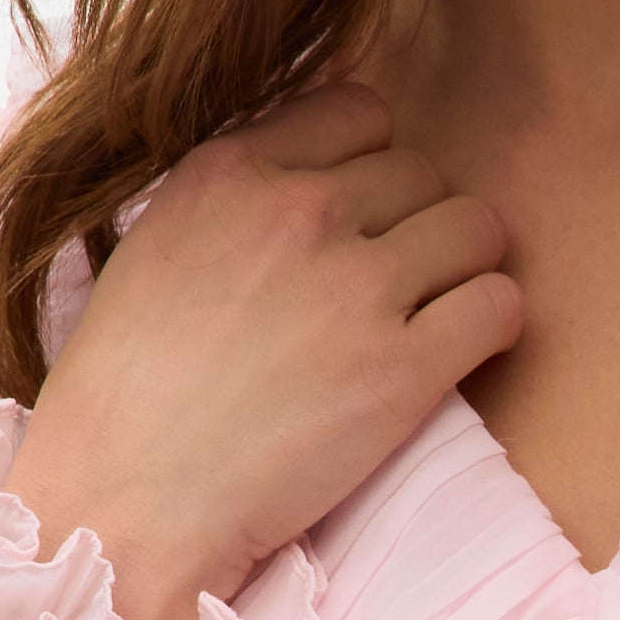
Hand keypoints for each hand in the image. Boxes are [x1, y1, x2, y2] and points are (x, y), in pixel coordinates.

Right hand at [2, 83, 517, 619]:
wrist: (120, 508)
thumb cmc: (123, 396)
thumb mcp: (154, 248)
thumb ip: (234, 194)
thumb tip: (313, 148)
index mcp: (229, 172)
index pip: (358, 111)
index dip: (368, 165)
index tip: (355, 219)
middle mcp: (298, 211)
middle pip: (422, 171)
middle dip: (415, 223)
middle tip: (389, 287)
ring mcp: (356, 287)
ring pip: (477, 227)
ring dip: (464, 269)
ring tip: (431, 317)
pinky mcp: (402, 370)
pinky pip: (499, 304)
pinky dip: (492, 325)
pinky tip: (456, 355)